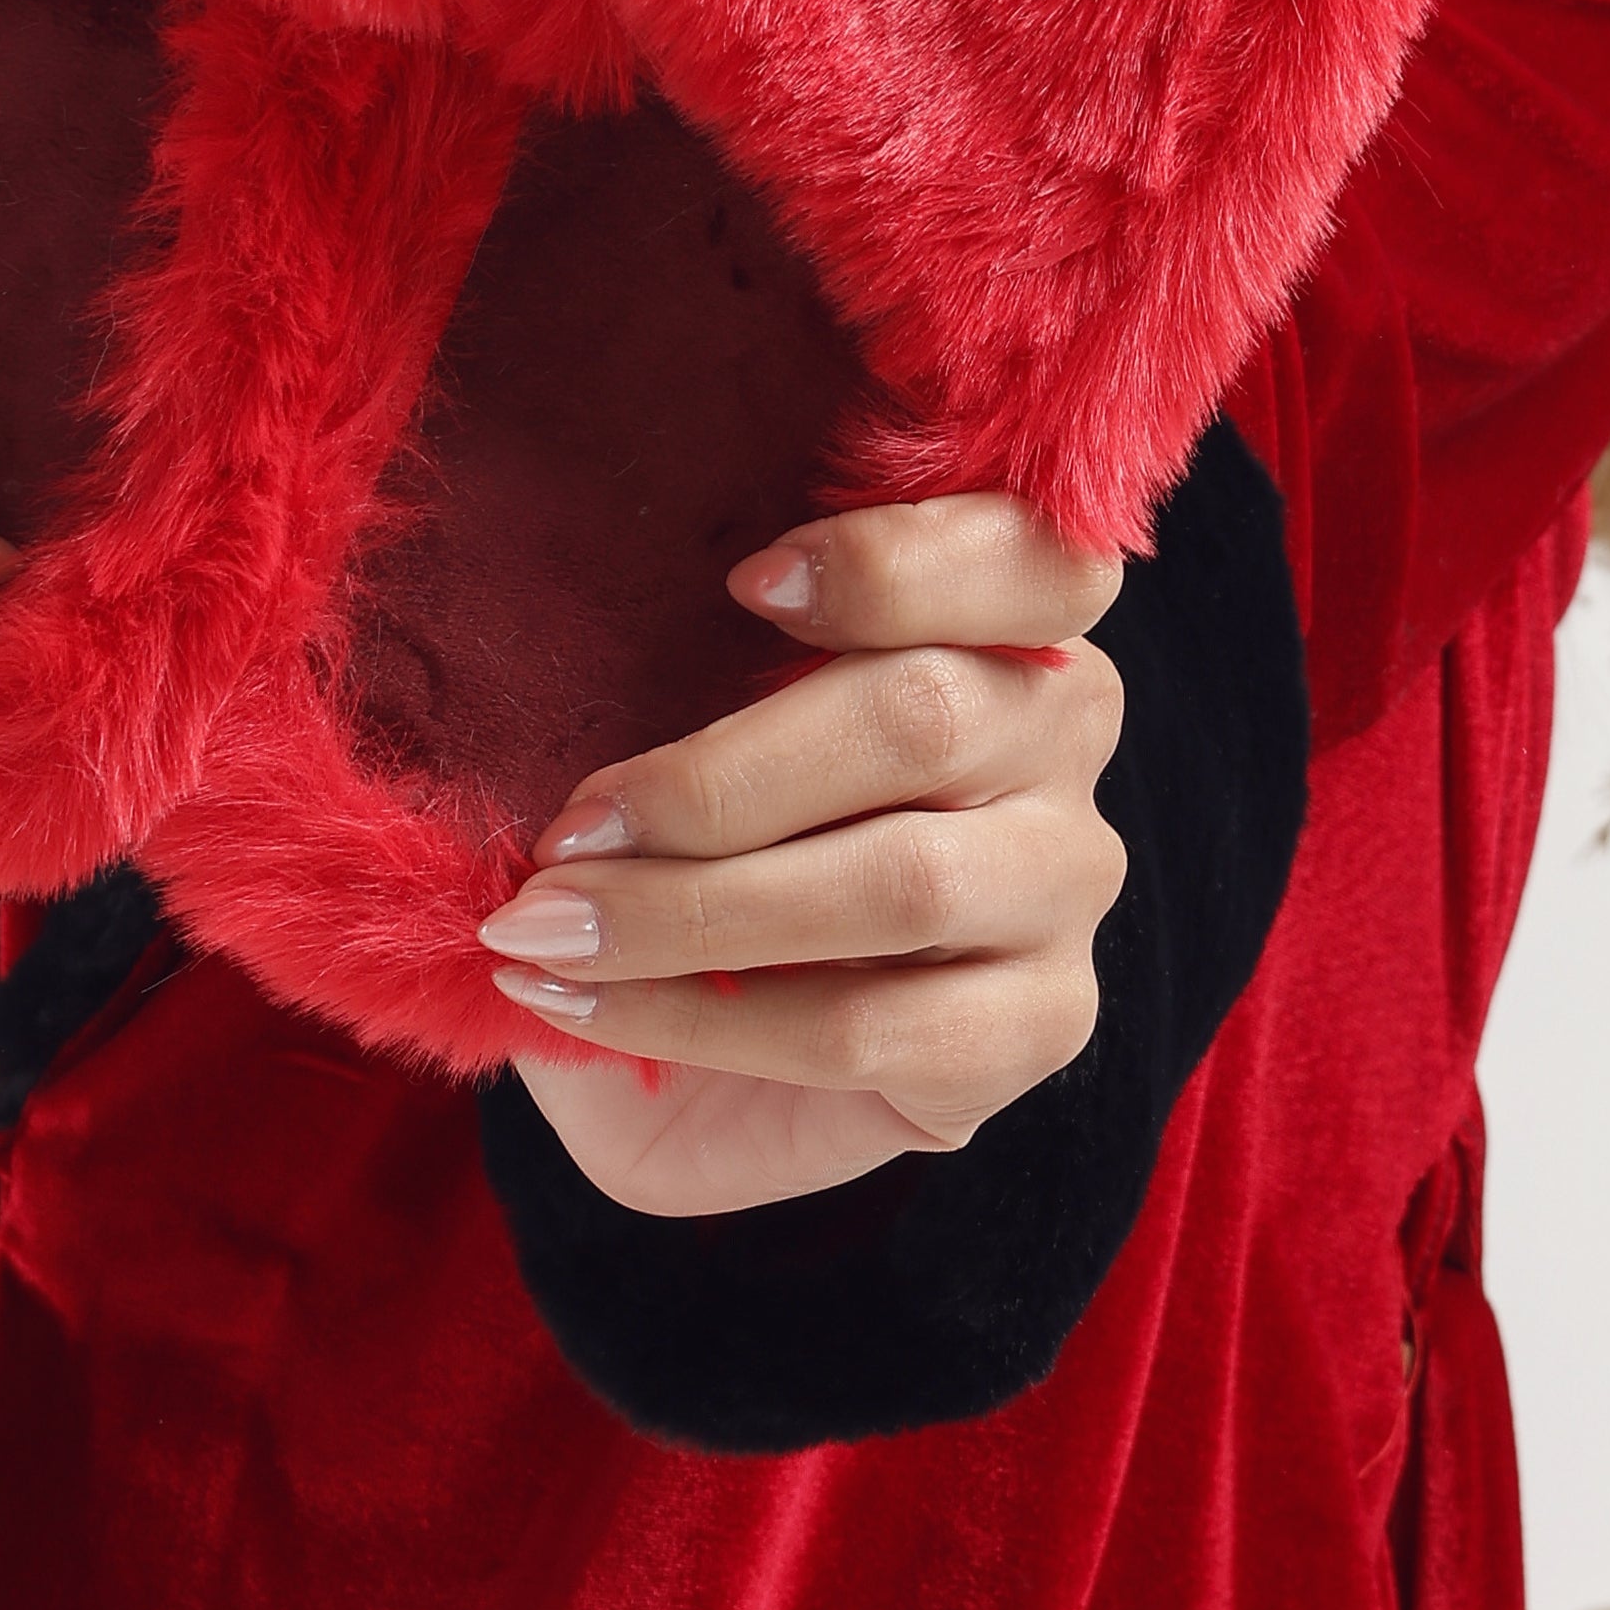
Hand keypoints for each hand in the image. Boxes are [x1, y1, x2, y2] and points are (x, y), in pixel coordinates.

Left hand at [480, 498, 1127, 1221]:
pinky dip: (698, 1016)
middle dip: (716, 778)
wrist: (707, 1052)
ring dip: (692, 908)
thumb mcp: (680, 721)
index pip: (1028, 557)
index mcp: (1004, 613)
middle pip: (927, 718)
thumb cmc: (695, 841)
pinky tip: (580, 1003)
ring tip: (544, 924)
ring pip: (903, 883)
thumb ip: (672, 668)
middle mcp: (1062, 739)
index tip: (741, 584)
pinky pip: (868, 1027)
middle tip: (566, 828)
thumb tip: (545, 649)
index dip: (895, 564)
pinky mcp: (1037, 1030)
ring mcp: (1065, 890)